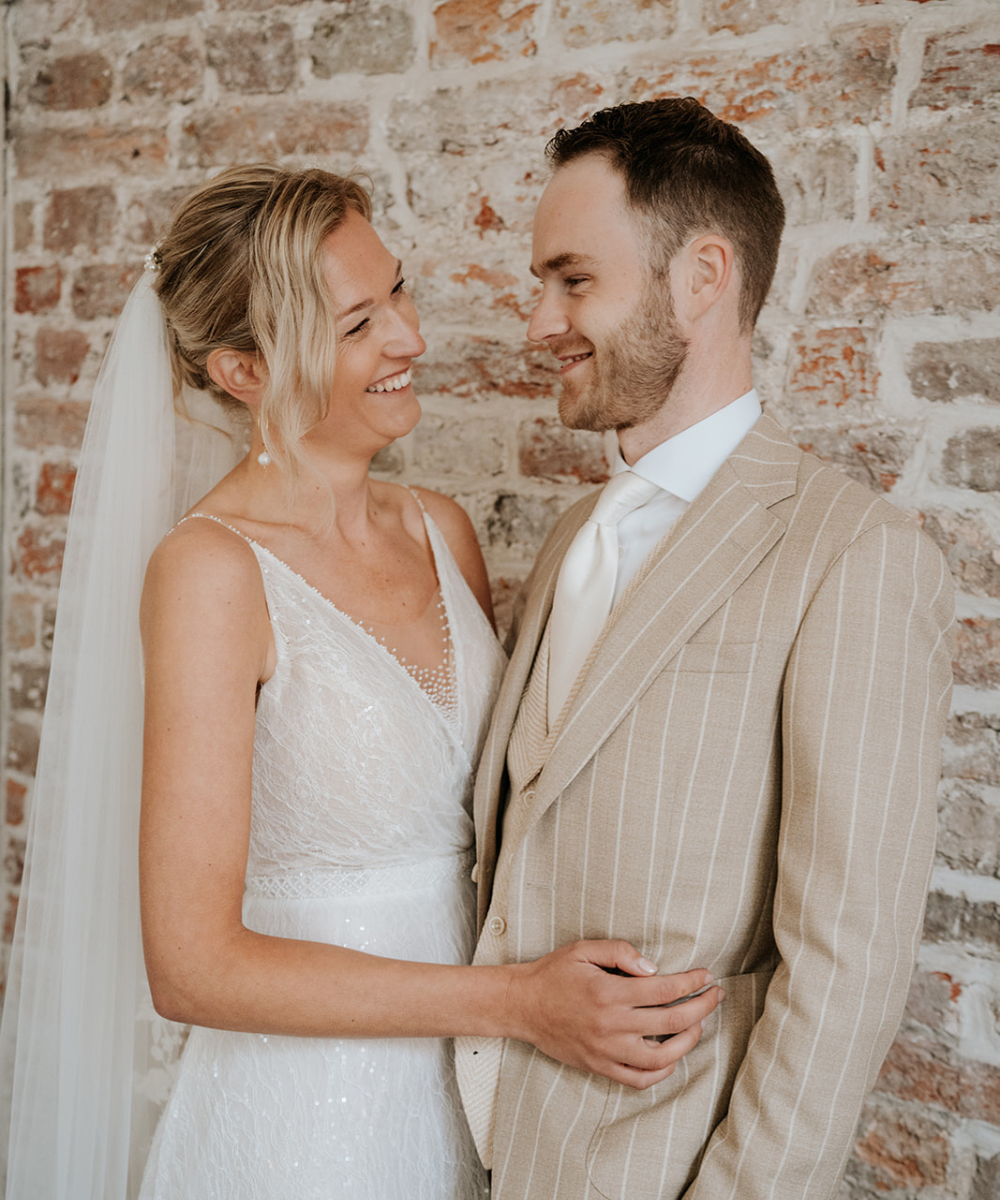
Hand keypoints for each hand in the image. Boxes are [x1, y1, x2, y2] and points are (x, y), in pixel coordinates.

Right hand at [504, 940, 723, 1089]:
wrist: (522, 1005)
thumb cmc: (553, 974)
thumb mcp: (583, 950)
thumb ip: (620, 952)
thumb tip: (653, 968)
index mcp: (609, 992)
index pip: (664, 990)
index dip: (692, 982)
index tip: (706, 975)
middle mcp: (611, 1025)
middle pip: (672, 1023)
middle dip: (701, 1007)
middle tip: (715, 996)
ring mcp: (607, 1050)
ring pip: (662, 1057)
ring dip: (688, 1041)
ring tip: (698, 1024)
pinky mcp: (600, 1067)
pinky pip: (639, 1079)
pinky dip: (662, 1072)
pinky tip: (672, 1056)